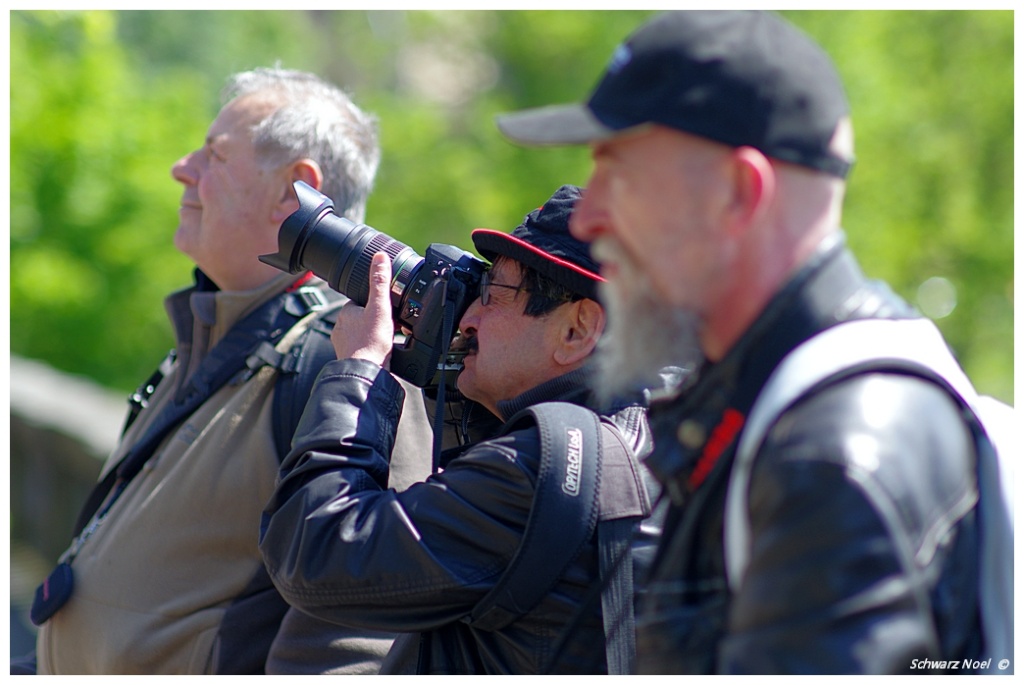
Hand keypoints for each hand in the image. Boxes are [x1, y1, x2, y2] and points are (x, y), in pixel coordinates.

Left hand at [331, 252, 393, 367]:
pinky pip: (361, 348)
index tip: (386, 308)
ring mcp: (343, 343)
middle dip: (375, 320)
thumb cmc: (371, 342)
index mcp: (347, 311)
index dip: (375, 303)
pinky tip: (380, 351)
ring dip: (372, 335)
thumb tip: (380, 257)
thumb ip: (381, 282)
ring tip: (386, 339)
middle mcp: (341, 326)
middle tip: (389, 326)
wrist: (366, 372)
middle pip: (362, 316)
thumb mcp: (380, 307)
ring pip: (361, 333)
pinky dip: (370, 349)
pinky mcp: (348, 357)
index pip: (361, 300)